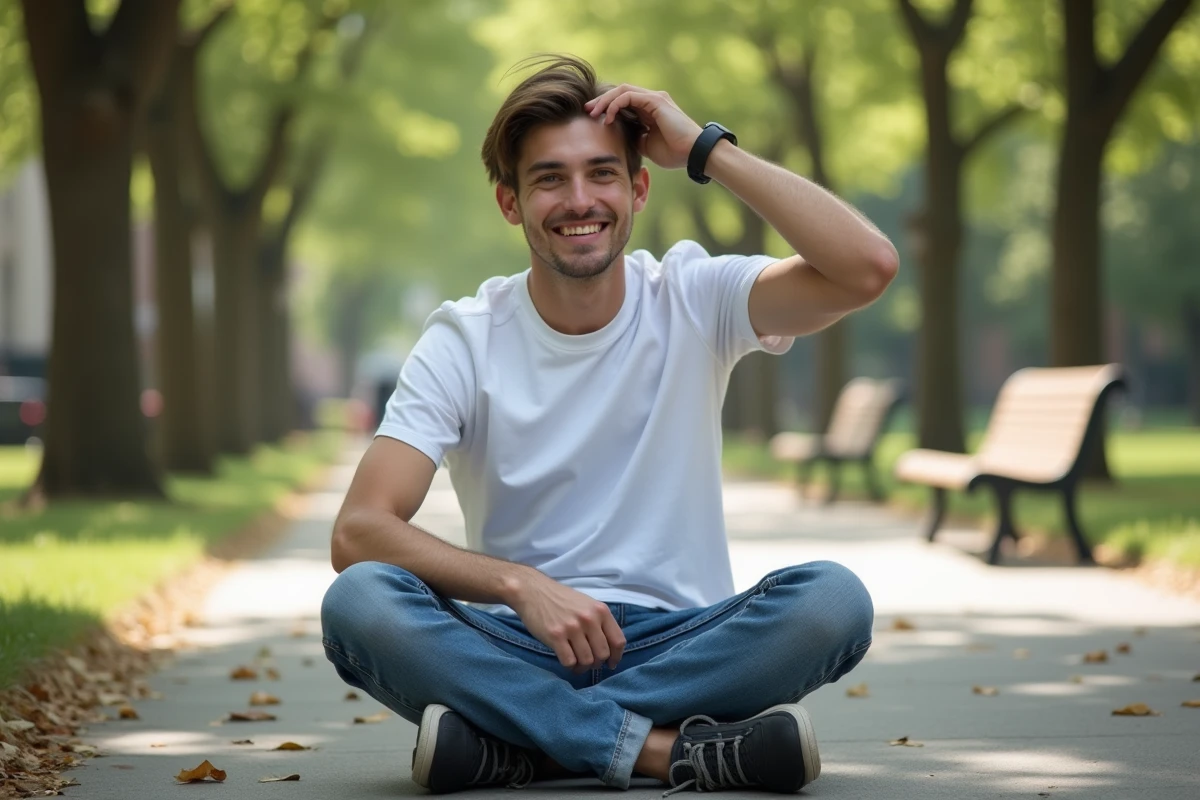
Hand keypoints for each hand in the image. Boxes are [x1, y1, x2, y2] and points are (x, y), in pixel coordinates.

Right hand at [508, 571, 625, 672]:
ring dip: (583, 667)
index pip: (618, 641)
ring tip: (577, 664)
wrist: (532, 590)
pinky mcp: (556, 636)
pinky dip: (570, 666)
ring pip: (587, 660)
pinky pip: (569, 661)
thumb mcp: (586, 604)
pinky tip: (568, 662)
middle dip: (597, 663)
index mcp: (600, 610)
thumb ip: (599, 622)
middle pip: (603, 654)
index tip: (611, 664)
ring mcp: (572, 628)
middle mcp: (589, 619)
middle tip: (589, 663)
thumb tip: (609, 648)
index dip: (616, 657)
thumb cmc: (560, 598)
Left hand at [585, 84, 702, 170]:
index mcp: (650, 110)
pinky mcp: (655, 100)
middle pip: (620, 92)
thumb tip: (621, 138)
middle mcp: (651, 100)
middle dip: (601, 100)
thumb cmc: (674, 152)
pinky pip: (629, 96)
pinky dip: (616, 104)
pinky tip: (608, 117)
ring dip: (605, 100)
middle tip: (587, 110)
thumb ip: (635, 138)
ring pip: (622, 90)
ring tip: (593, 113)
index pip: (623, 102)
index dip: (606, 107)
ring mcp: (654, 98)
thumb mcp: (647, 146)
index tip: (592, 118)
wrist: (692, 153)